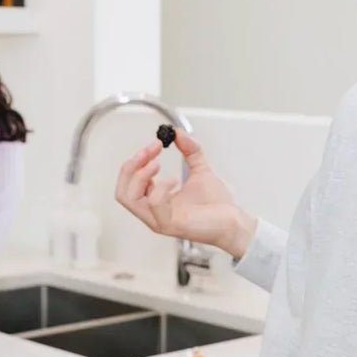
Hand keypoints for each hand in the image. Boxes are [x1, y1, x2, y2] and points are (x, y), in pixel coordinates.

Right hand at [116, 130, 257, 258]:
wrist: (234, 221)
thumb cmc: (217, 205)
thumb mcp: (200, 170)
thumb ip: (190, 151)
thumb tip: (178, 132)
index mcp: (155, 202)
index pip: (130, 182)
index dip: (138, 160)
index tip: (156, 143)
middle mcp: (152, 213)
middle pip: (122, 192)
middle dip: (131, 166)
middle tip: (151, 150)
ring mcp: (159, 220)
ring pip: (129, 199)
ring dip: (140, 175)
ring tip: (158, 164)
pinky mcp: (170, 225)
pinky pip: (153, 204)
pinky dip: (160, 187)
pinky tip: (175, 180)